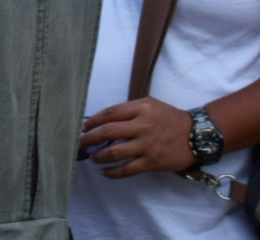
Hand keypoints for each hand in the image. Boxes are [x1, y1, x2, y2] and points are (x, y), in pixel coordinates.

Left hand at [79, 98, 196, 176]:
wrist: (197, 135)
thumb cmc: (169, 118)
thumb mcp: (149, 104)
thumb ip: (128, 110)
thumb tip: (102, 119)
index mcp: (140, 109)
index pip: (108, 114)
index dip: (92, 121)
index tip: (83, 127)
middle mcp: (142, 126)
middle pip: (107, 132)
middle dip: (88, 138)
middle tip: (79, 143)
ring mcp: (147, 145)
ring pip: (114, 152)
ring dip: (98, 156)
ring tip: (92, 157)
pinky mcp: (152, 162)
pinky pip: (127, 169)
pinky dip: (113, 172)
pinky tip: (105, 172)